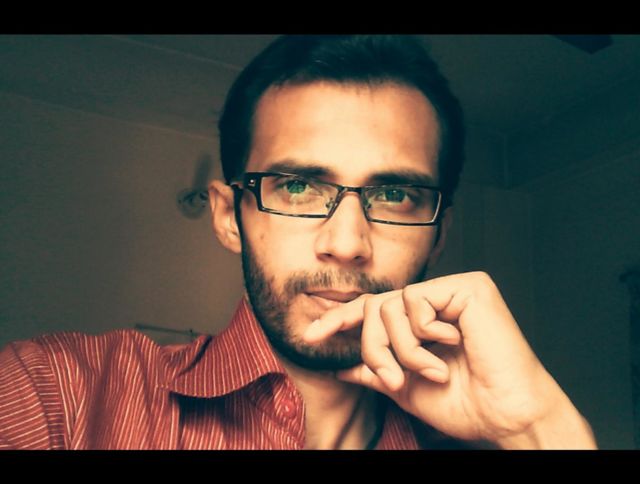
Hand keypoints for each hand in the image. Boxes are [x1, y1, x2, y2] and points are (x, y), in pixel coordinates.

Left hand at [303, 272, 596, 448]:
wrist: (503, 415)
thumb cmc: (464, 403)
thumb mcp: (406, 386)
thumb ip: (374, 370)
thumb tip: (340, 365)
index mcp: (423, 320)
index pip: (373, 310)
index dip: (340, 320)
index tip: (310, 336)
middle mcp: (437, 299)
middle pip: (375, 307)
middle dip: (375, 348)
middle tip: (392, 379)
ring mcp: (452, 290)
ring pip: (390, 306)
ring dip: (403, 349)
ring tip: (430, 370)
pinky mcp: (468, 287)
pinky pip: (416, 300)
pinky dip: (424, 333)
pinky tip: (452, 345)